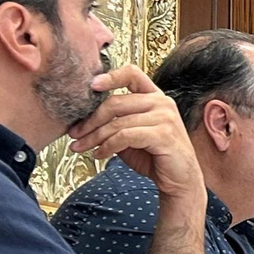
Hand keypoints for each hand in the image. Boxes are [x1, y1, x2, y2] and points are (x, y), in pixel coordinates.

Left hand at [67, 66, 202, 201]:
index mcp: (154, 97)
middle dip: (90, 120)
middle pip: (115, 102)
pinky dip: (107, 146)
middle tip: (74, 133)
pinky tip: (100, 154)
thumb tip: (82, 118)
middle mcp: (162, 102)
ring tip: (81, 147)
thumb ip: (115, 121)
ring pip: (117, 122)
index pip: (132, 74)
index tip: (90, 86)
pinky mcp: (163, 134)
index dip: (110, 77)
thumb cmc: (154, 156)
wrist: (179, 179)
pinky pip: (125, 136)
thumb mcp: (130, 134)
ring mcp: (165, 117)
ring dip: (94, 137)